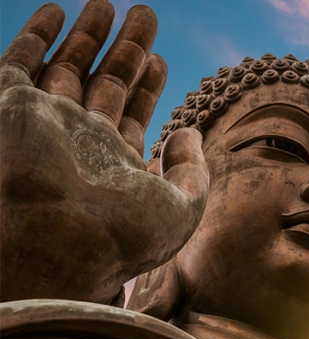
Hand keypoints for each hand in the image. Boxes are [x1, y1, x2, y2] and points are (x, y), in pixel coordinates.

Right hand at [0, 1, 208, 304]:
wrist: (54, 246)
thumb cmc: (121, 238)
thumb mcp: (181, 208)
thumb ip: (192, 171)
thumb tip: (189, 132)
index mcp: (113, 164)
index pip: (132, 112)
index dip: (147, 84)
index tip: (159, 60)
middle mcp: (77, 141)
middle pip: (105, 82)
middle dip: (125, 49)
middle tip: (144, 14)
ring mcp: (44, 123)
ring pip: (68, 67)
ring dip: (88, 35)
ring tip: (108, 5)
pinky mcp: (10, 107)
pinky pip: (19, 62)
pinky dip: (36, 35)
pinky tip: (57, 10)